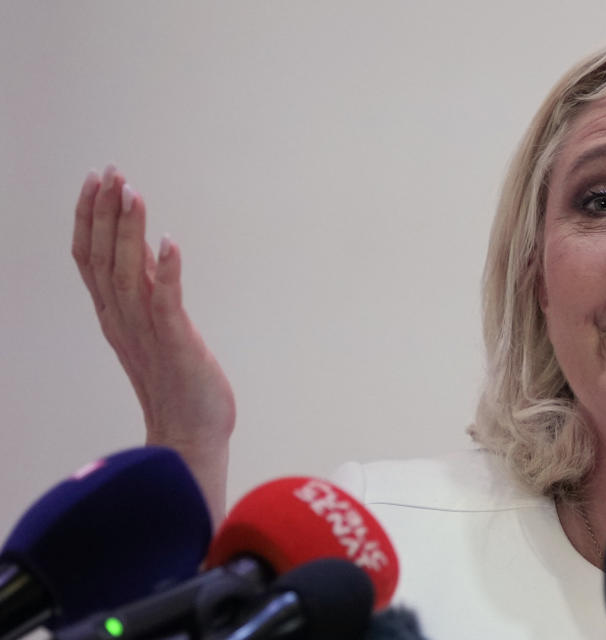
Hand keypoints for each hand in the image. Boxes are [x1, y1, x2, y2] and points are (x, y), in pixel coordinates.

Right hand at [72, 165, 234, 524]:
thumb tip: (149, 251)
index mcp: (115, 316)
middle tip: (109, 170)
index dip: (89, 218)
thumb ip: (148, 292)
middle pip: (103, 258)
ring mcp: (147, 332)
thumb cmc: (176, 384)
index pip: (91, 258)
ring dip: (129, 231)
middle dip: (104, 212)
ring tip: (133, 192)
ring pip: (128, 273)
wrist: (189, 435)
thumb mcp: (155, 330)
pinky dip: (168, 271)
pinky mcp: (176, 344)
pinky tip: (170, 241)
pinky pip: (167, 303)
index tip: (95, 180)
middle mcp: (123, 320)